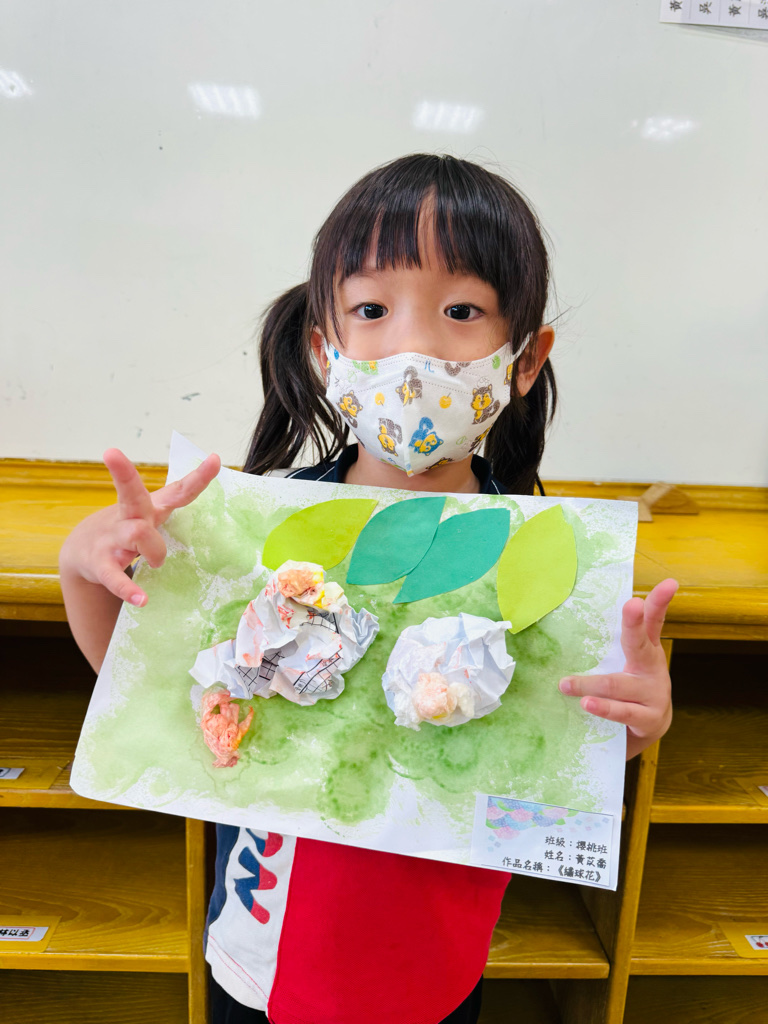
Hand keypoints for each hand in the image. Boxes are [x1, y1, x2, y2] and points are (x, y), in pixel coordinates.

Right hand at [60, 447, 220, 606]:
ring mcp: (112, 538)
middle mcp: (129, 516)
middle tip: (111, 453)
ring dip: (153, 550)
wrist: (82, 550)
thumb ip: (176, 510)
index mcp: (149, 506)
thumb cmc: (128, 530)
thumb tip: (219, 517)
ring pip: (137, 534)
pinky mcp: (100, 563)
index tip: (216, 458)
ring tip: (155, 562)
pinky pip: (114, 575)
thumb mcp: (150, 516)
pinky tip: (141, 599)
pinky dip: (128, 589)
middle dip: (123, 473)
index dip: (199, 476)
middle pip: (131, 492)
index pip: (178, 489)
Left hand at [558, 578, 677, 759]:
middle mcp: (652, 668)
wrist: (649, 727)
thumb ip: (610, 646)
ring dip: (590, 684)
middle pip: (640, 643)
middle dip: (635, 622)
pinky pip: (622, 712)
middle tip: (632, 604)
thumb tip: (568, 623)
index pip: (654, 622)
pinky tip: (586, 704)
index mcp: (647, 650)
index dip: (660, 602)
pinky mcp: (649, 719)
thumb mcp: (627, 663)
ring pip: (618, 685)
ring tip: (566, 684)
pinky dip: (603, 708)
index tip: (669, 583)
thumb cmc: (630, 688)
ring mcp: (653, 694)